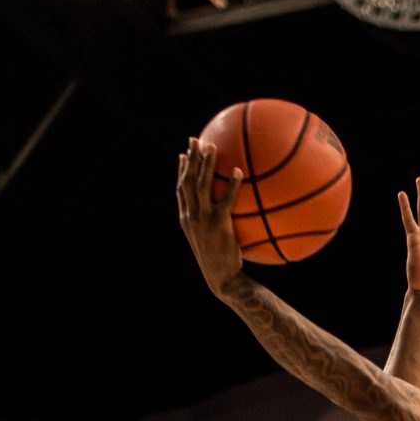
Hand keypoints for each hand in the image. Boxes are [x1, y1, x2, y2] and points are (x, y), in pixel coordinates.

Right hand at [176, 139, 246, 296]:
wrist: (223, 281)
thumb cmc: (221, 263)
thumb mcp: (212, 242)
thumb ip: (212, 224)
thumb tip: (224, 211)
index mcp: (186, 219)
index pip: (180, 190)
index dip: (180, 171)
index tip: (183, 154)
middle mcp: (190, 217)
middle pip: (187, 181)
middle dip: (190, 158)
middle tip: (195, 140)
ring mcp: (203, 220)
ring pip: (201, 185)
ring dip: (205, 164)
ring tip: (212, 146)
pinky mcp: (218, 225)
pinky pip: (225, 200)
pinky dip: (231, 184)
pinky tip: (239, 171)